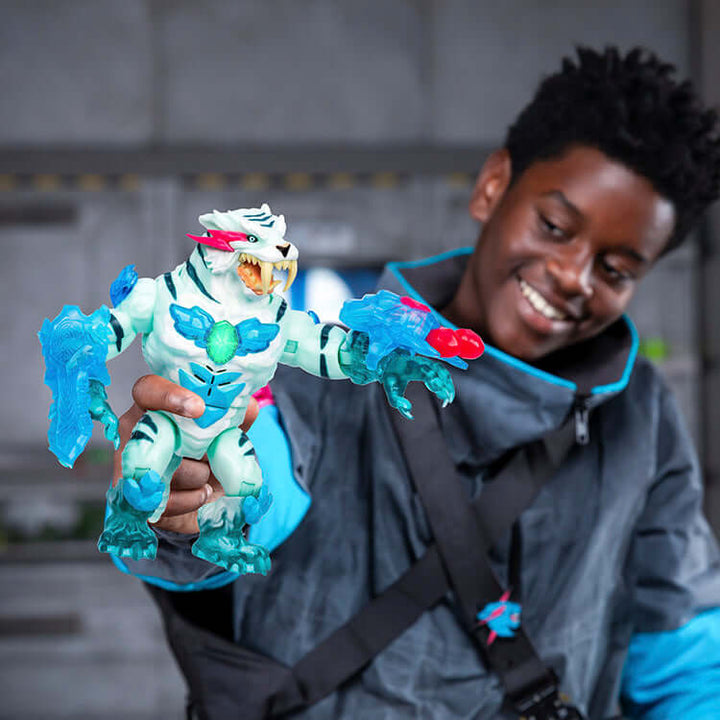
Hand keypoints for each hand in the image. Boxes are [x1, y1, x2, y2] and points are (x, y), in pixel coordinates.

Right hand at [113, 375, 258, 534]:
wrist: (196, 498)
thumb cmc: (206, 455)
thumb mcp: (224, 434)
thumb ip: (235, 419)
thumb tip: (247, 406)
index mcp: (154, 406)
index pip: (148, 389)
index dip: (169, 395)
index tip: (199, 408)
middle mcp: (135, 431)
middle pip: (160, 434)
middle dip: (196, 448)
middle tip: (213, 453)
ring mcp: (130, 463)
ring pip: (169, 469)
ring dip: (200, 475)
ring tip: (206, 474)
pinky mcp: (134, 497)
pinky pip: (168, 500)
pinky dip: (193, 498)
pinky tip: (201, 493)